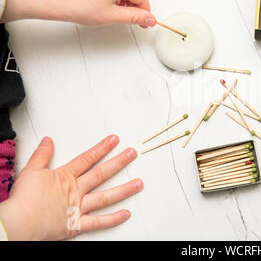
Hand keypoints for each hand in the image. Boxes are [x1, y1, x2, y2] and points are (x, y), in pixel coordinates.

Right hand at [0, 135, 142, 239]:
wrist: (18, 223)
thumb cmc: (23, 200)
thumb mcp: (30, 171)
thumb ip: (41, 155)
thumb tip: (48, 140)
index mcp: (65, 177)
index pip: (88, 158)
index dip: (103, 148)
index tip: (115, 140)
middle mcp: (76, 191)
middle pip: (102, 174)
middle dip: (119, 162)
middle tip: (133, 154)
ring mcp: (79, 207)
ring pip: (106, 197)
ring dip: (124, 190)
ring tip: (139, 183)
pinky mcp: (77, 224)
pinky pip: (99, 222)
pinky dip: (113, 219)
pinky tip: (126, 213)